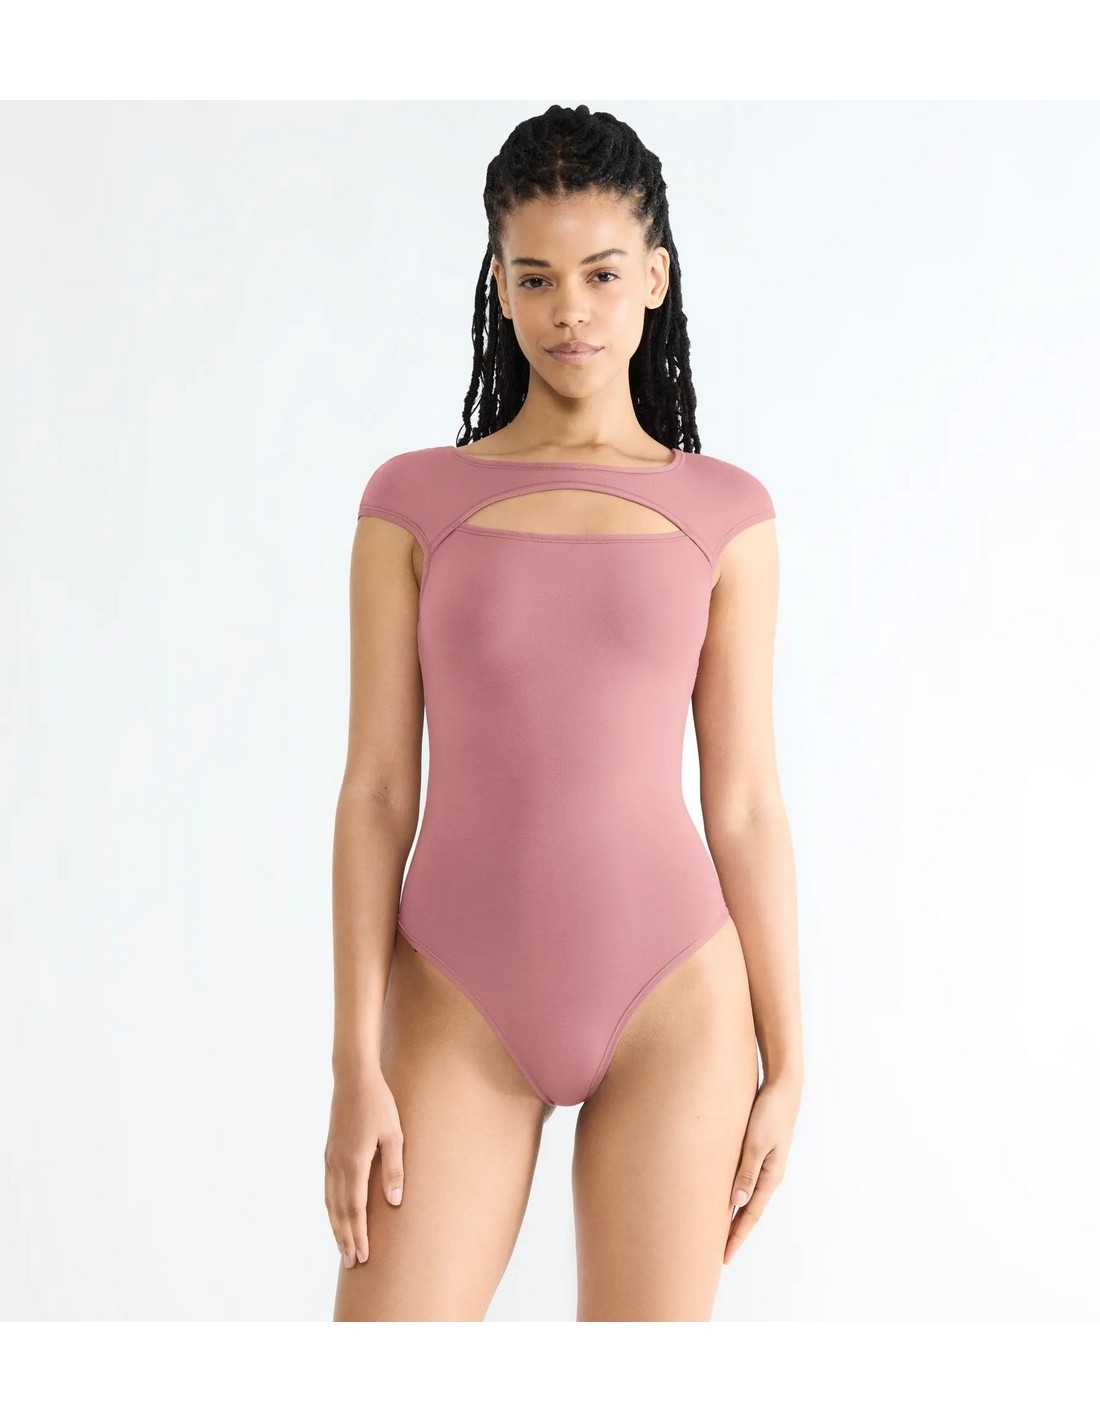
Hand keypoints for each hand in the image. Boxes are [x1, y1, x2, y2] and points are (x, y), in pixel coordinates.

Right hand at [324, 1069, 404, 1268]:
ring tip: (343, 1247)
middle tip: (353, 1263)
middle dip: (346, 1238)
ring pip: (330, 1202)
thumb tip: (395, 1203)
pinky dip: (331, 1208)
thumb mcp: (394, 1135)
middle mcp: (337, 1166)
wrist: (353, 1078)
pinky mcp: (329, 1153)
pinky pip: (328, 1189)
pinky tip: (336, 1215)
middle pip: (339, 1211)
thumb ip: (394, 1169)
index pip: (355, 1209)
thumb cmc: (379, 1103)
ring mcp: (330, 1159)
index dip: (359, 1235)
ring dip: (336, 1227)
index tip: (363, 1256)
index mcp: (353, 1163)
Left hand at [724, 1074, 801, 1264]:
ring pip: (747, 1196)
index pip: (750, 1214)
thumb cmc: (769, 1112)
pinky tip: (725, 1195)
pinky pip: (745, 1180)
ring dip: (734, 1213)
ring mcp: (765, 1163)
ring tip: (718, 1230)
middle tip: (719, 1253)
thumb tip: (737, 1201)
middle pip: (749, 1210)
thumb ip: (747, 1170)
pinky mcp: (759, 1150)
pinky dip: (735, 1193)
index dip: (737, 1235)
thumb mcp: (756, 1142)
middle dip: (735, 1231)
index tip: (724, 1256)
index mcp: (770, 1176)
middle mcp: (769, 1174)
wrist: (783, 1087)